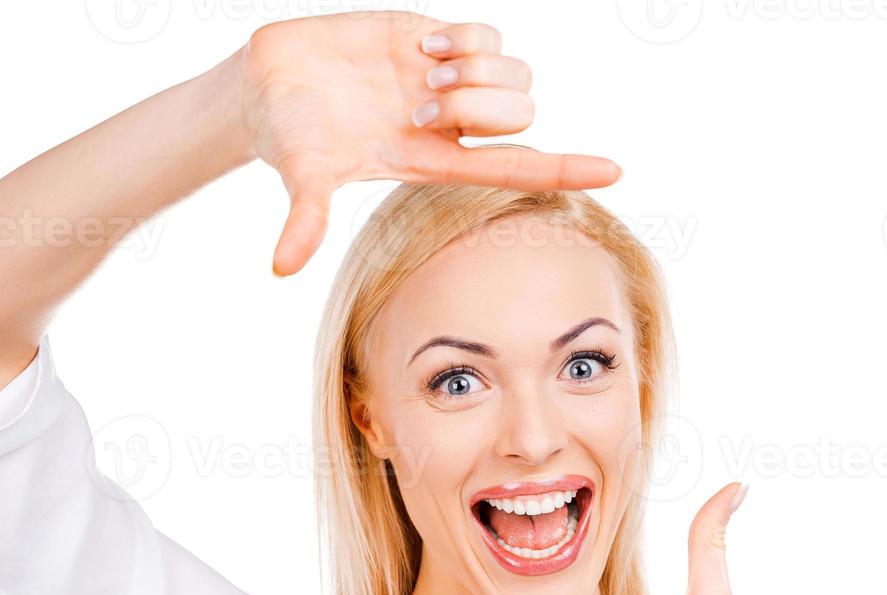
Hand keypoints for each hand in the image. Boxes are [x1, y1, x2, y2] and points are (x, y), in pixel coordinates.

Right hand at [236, 12, 621, 274]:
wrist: (268, 84)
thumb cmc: (287, 135)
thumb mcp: (300, 174)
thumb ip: (303, 219)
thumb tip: (279, 268)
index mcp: (432, 162)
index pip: (518, 168)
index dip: (567, 168)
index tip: (617, 170)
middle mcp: (451, 124)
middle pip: (522, 114)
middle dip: (482, 103)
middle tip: (422, 101)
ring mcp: (448, 79)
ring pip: (515, 72)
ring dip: (475, 68)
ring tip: (420, 70)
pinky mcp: (435, 38)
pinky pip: (487, 34)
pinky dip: (464, 37)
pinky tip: (421, 43)